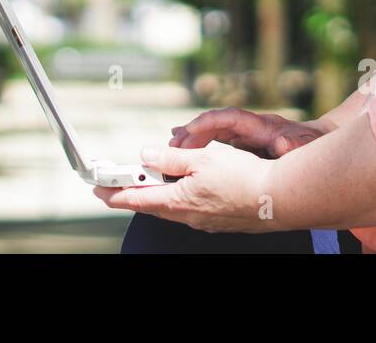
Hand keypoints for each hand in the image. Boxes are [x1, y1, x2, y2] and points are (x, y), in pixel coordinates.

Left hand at [93, 144, 275, 232]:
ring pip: (169, 207)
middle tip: (113, 186)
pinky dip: (176, 197)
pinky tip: (182, 187)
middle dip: (129, 193)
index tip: (96, 188)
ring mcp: (201, 221)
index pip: (135, 198)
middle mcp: (186, 215)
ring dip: (154, 194)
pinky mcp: (215, 221)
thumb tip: (146, 156)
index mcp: (177, 200)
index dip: (113, 192)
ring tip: (145, 182)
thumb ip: (170, 158)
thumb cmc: (244, 178)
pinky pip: (187, 209)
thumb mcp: (201, 159)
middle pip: (149, 205)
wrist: (278, 199)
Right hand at [169, 106, 322, 157]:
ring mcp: (246, 135)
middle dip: (193, 132)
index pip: (229, 118)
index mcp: (260, 126)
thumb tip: (284, 146)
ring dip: (193, 138)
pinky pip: (218, 142)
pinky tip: (187, 152)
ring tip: (172, 146)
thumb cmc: (310, 144)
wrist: (317, 143)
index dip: (208, 122)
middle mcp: (249, 127)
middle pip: (215, 124)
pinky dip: (202, 145)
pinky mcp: (244, 145)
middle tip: (173, 143)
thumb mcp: (302, 146)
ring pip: (213, 133)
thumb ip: (291, 145)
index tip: (189, 129)